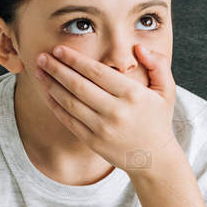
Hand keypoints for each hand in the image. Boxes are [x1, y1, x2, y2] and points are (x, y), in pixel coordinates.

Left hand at [34, 41, 178, 172]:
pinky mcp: (93, 142)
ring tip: (39, 71)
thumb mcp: (166, 90)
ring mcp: (103, 128)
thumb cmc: (158, 120)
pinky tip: (47, 92)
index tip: (59, 49)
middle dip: (57, 69)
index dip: (75, 59)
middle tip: (42, 56)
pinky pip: (69, 120)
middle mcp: (116, 111)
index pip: (96, 72)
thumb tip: (138, 48)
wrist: (155, 159)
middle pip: (78, 85)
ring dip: (51, 85)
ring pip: (70, 102)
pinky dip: (55, 105)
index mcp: (132, 94)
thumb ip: (158, 64)